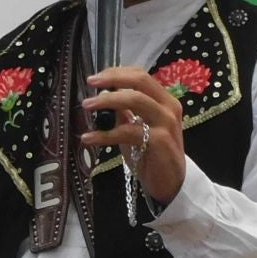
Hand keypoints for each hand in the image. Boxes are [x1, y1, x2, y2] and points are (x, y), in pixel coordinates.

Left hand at [81, 66, 186, 203]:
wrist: (170, 184)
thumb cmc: (151, 156)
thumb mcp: (135, 128)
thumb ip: (124, 112)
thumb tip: (104, 96)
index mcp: (164, 100)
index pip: (141, 76)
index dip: (117, 72)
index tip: (96, 78)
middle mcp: (168, 107)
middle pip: (140, 81)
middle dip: (113, 78)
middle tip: (91, 82)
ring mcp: (166, 122)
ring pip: (135, 100)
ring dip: (107, 101)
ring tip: (87, 105)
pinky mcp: (160, 140)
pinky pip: (128, 131)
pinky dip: (105, 134)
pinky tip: (89, 138)